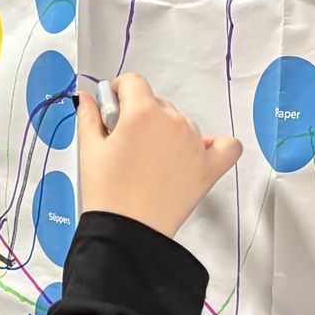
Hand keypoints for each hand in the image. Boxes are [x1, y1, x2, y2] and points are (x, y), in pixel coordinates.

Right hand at [77, 74, 239, 239]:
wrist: (127, 231)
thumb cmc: (108, 194)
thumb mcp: (90, 150)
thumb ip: (89, 117)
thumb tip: (88, 98)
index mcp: (143, 112)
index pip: (133, 83)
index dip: (119, 92)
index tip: (113, 109)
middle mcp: (174, 122)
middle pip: (157, 103)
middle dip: (141, 116)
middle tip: (125, 144)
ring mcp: (195, 143)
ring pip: (182, 123)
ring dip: (167, 133)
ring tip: (150, 162)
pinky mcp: (209, 167)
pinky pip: (226, 146)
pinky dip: (215, 146)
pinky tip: (197, 152)